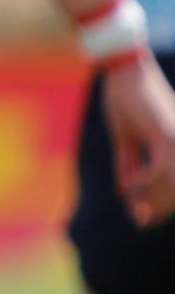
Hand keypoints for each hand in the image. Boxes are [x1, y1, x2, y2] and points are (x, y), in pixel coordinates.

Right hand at [102, 57, 174, 226]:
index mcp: (174, 145)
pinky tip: (127, 188)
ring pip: (172, 185)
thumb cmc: (125, 100)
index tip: (142, 219)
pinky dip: (144, 184)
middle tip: (138, 221)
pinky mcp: (168, 137)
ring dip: (152, 201)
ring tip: (133, 210)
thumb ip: (129, 164)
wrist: (124, 72)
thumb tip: (126, 191)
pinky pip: (161, 172)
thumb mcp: (125, 139)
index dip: (162, 204)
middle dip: (158, 209)